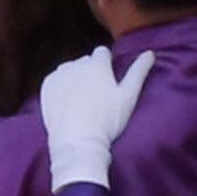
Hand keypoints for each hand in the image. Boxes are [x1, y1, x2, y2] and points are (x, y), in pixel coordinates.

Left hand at [31, 44, 145, 191]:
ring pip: (70, 70)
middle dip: (91, 72)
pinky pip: (56, 80)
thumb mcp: (129, 97)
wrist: (77, 143)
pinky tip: (68, 104)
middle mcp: (76, 64)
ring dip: (75, 78)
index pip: (102, 53)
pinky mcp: (46, 86)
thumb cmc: (107, 121)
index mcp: (97, 63)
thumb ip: (139, 71)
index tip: (108, 82)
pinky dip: (61, 87)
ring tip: (82, 101)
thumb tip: (150, 52)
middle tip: (96, 96)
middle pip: (86, 61)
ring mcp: (59, 74)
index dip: (106, 66)